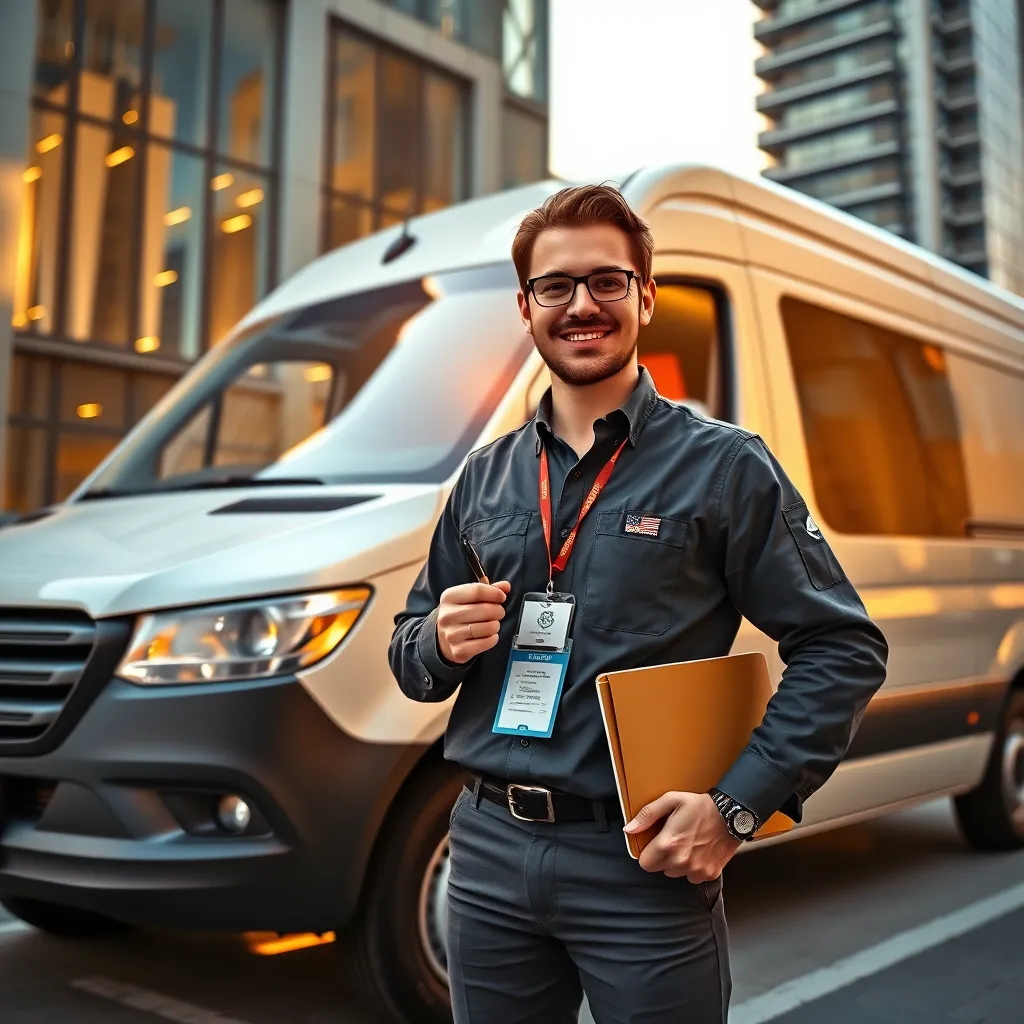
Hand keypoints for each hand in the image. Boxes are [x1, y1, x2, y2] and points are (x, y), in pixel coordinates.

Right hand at [436, 581, 511, 664]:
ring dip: (495, 626)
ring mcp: (452, 634)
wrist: (443, 638)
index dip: (495, 593)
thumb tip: (506, 586)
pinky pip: (485, 643)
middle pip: (485, 609)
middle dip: (498, 611)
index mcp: (449, 597)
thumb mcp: (468, 597)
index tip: (502, 597)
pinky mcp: (459, 650)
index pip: (478, 591)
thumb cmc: (460, 614)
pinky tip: (489, 636)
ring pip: (487, 627)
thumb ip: (488, 590)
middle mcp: (448, 615)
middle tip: (498, 613)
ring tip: (492, 625)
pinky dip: (492, 639)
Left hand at [624, 791, 741, 881]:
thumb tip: (629, 829)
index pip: (645, 863)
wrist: (731, 814)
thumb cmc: (700, 805)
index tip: (654, 844)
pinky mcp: (709, 874)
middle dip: (662, 857)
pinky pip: (692, 877)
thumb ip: (647, 815)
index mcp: (669, 844)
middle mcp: (681, 861)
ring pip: (675, 873)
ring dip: (677, 863)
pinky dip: (693, 868)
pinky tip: (698, 852)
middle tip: (673, 840)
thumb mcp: (670, 800)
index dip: (648, 853)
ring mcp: (696, 870)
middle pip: (659, 869)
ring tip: (687, 844)